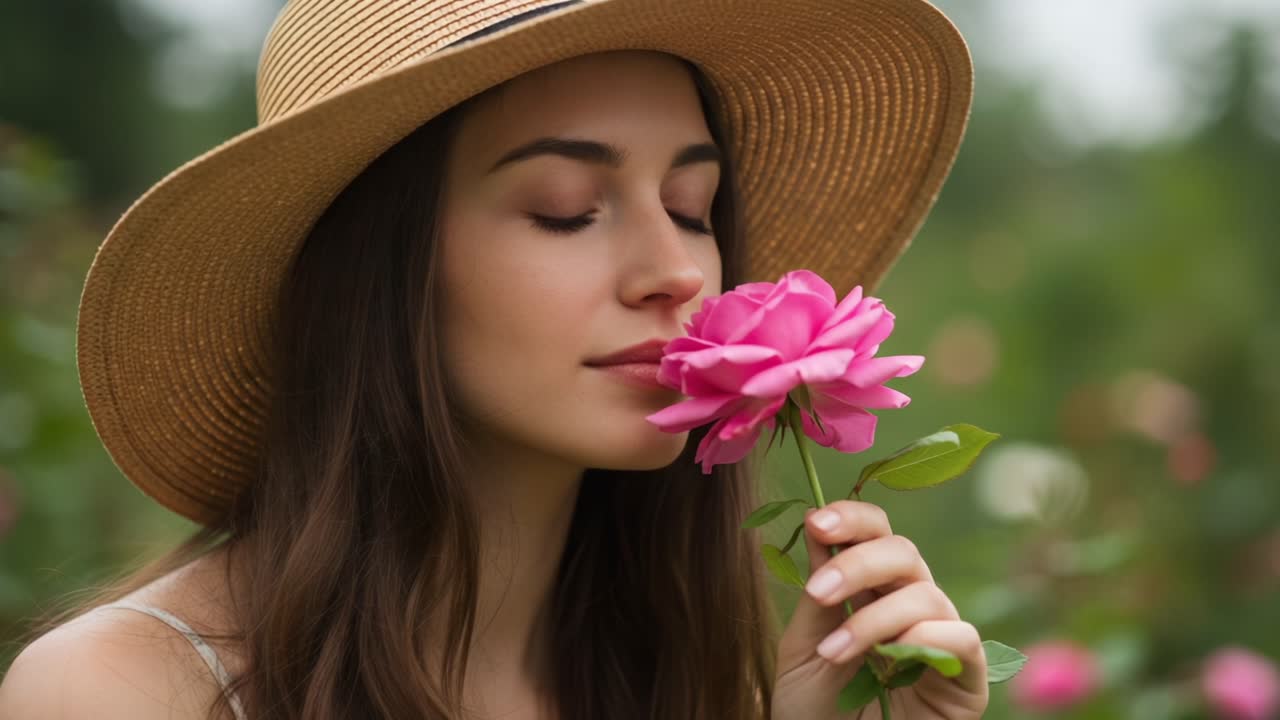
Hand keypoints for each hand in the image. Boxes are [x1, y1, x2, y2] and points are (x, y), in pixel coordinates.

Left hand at [771, 501, 987, 718]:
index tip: (817, 522)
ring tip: (834, 653)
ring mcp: (942, 642)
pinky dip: (923, 638)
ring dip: (874, 617)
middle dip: (858, 562)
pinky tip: (886, 661)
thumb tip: (816, 520)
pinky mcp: (967, 681)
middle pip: (903, 551)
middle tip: (818, 592)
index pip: (876, 534)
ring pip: (927, 594)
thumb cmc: (815, 718)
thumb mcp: (802, 651)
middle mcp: (910, 609)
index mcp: (870, 593)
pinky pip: (963, 638)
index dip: (852, 518)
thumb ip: (816, 596)